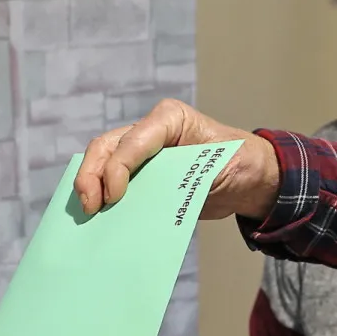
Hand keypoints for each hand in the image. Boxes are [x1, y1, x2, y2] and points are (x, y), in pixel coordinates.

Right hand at [75, 99, 281, 218]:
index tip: (113, 197)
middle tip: (89, 207)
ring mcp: (141, 152)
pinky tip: (97, 217)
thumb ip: (180, 179)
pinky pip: (112, 182)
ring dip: (90, 186)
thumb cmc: (238, 164)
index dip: (117, 168)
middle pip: (106, 147)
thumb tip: (145, 202)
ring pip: (102, 162)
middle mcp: (149, 130)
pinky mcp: (141, 174)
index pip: (132, 140)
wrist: (248, 179)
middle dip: (92, 175)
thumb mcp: (215, 169)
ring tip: (87, 213)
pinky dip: (102, 197)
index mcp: (168, 119)